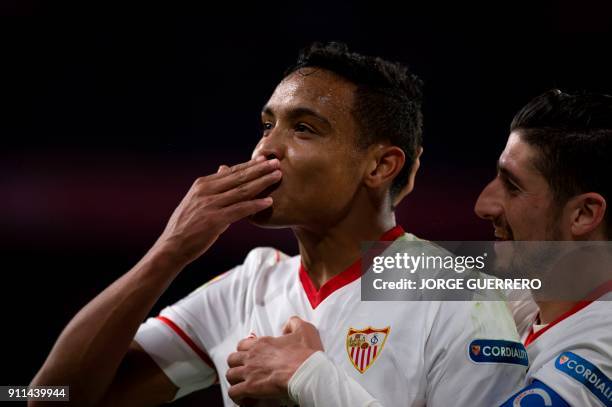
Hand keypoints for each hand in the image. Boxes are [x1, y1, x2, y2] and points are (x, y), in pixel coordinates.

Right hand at [153, 156, 280, 264]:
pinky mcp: (215, 220)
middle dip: (260, 169)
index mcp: (202, 184)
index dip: (249, 165)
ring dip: (262, 182)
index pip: (231, 172)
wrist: (172, 246)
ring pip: (242, 191)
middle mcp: (206, 191)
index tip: (264, 159)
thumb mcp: (196, 200)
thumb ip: (212, 186)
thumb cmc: (186, 225)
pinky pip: (240, 210)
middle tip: (276, 163)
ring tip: (277, 177)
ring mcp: (210, 205)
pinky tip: (268, 201)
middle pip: (239, 177)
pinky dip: (255, 205)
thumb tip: (224, 168)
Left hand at [226, 317, 323, 403]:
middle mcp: (253, 356)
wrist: (307, 373)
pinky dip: (237, 396)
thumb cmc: (306, 355)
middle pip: (232, 359)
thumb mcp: (304, 329)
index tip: (250, 355)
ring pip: (230, 375)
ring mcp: (250, 372)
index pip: (243, 344)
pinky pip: (233, 392)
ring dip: (235, 380)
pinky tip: (245, 398)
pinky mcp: (251, 388)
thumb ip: (294, 323)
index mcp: (263, 343)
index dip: (244, 350)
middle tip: (244, 370)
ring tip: (242, 385)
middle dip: (236, 365)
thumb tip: (288, 325)